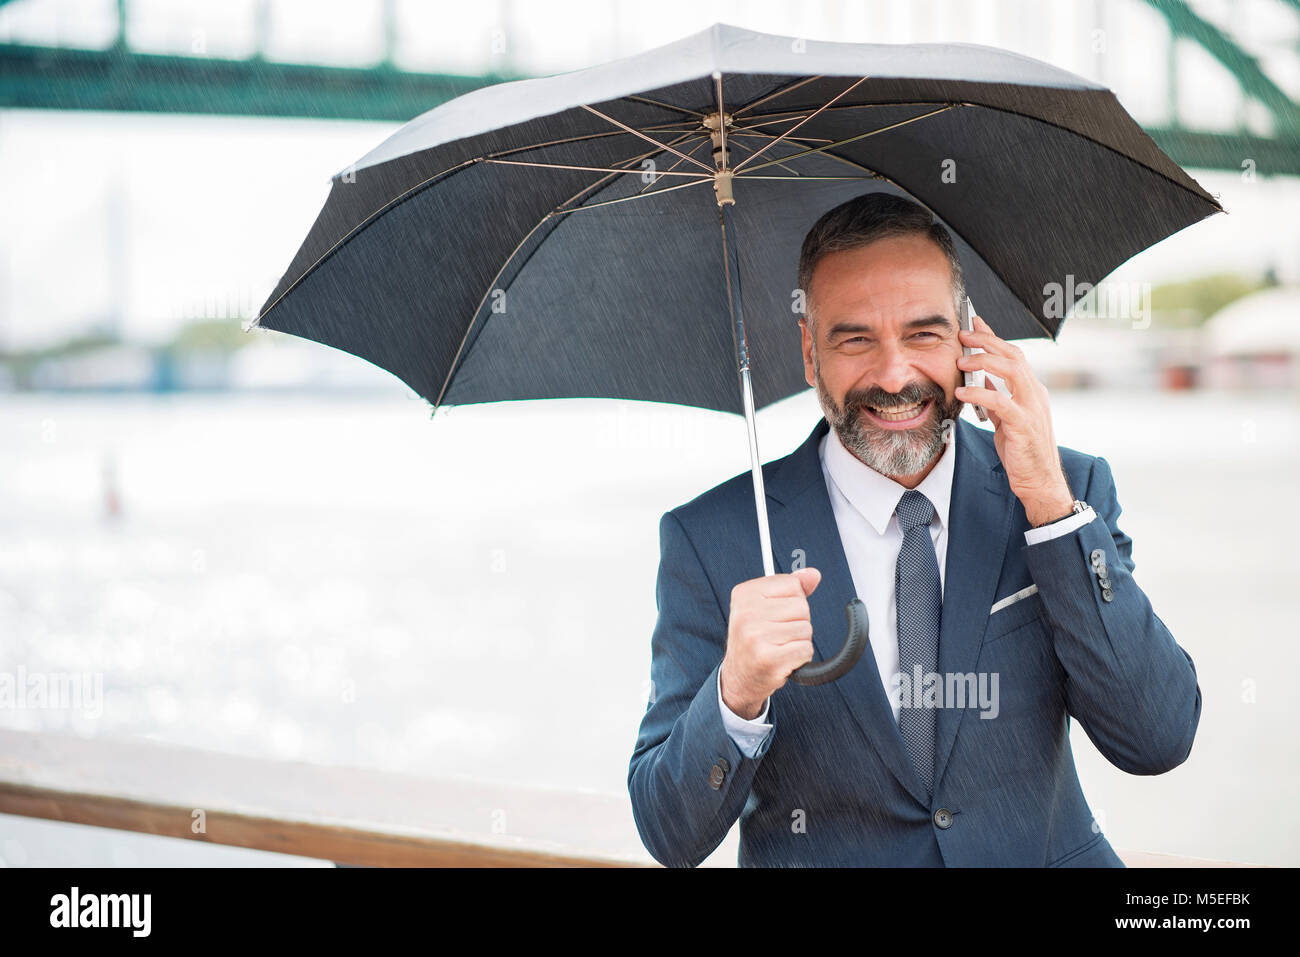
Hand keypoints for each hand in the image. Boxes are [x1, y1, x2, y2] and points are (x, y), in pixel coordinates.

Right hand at [719, 568, 819, 719]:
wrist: (740, 676)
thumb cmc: (756, 637)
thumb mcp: (766, 606)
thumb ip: (792, 588)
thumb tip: (813, 574)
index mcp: (744, 594)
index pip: (792, 584)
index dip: (792, 600)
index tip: (776, 613)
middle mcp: (746, 613)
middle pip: (801, 606)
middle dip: (798, 622)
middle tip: (778, 633)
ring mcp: (756, 636)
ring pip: (806, 628)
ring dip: (799, 640)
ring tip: (780, 646)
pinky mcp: (768, 658)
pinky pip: (805, 649)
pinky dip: (801, 656)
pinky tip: (784, 659)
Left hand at [955, 313, 1073, 524]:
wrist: (1039, 481)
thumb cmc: (1022, 451)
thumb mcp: (1006, 419)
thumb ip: (996, 398)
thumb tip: (979, 379)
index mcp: (1031, 390)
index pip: (1013, 355)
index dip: (994, 337)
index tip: (974, 323)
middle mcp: (1035, 394)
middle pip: (1014, 355)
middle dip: (987, 341)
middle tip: (962, 334)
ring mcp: (1032, 408)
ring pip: (1012, 371)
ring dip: (983, 362)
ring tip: (960, 362)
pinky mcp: (1024, 426)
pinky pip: (1001, 402)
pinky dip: (980, 394)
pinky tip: (961, 393)